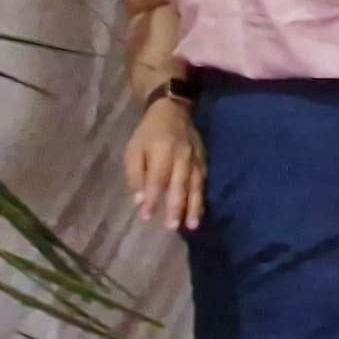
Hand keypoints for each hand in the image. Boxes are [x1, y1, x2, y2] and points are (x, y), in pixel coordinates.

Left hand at [126, 99, 204, 231]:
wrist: (173, 110)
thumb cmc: (148, 134)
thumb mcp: (133, 150)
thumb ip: (135, 175)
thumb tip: (140, 200)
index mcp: (161, 150)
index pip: (157, 178)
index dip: (153, 198)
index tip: (147, 216)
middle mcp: (181, 156)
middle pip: (179, 184)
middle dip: (176, 206)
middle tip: (172, 227)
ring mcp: (196, 159)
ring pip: (196, 185)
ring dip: (194, 207)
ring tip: (192, 226)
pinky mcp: (204, 161)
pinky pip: (204, 182)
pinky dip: (202, 199)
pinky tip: (199, 213)